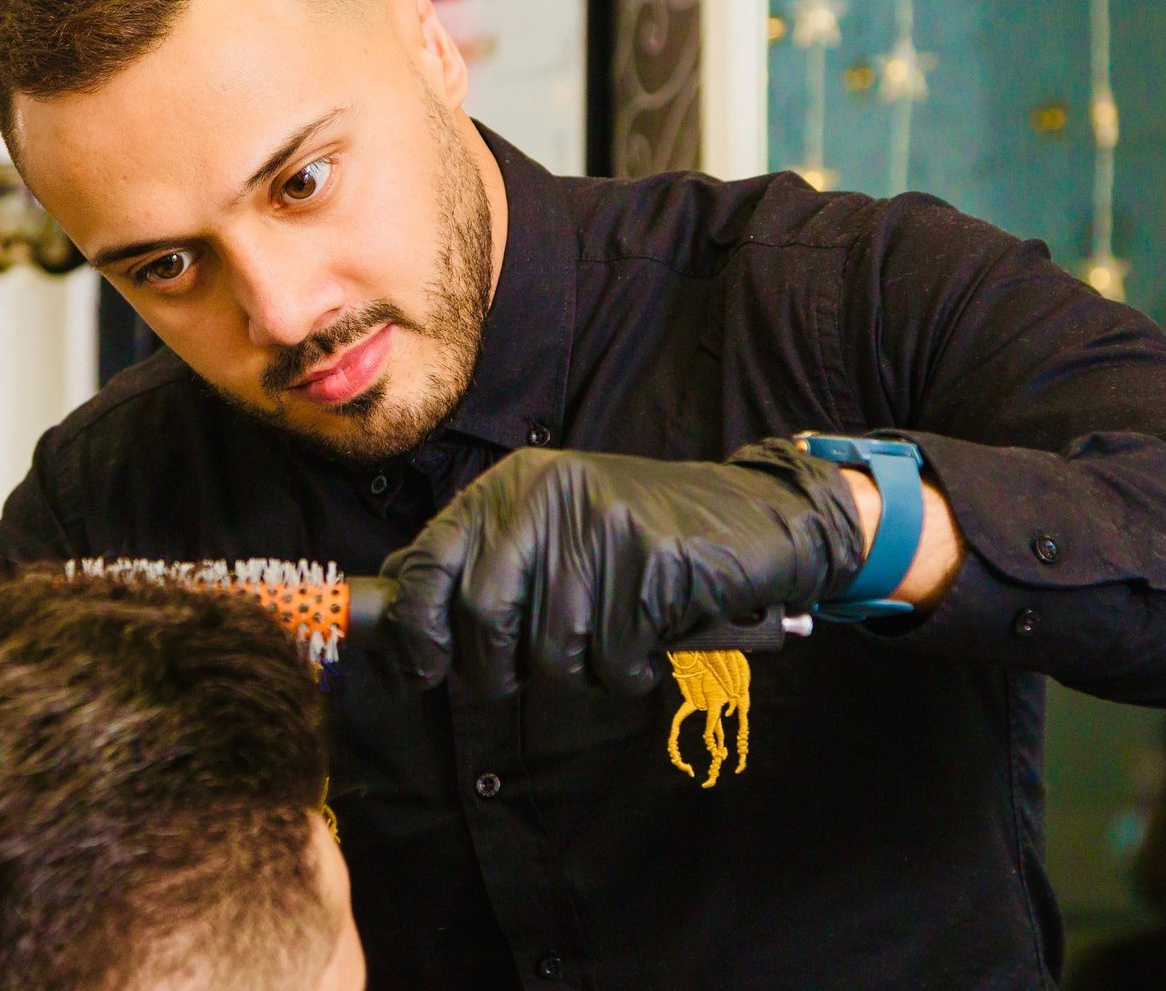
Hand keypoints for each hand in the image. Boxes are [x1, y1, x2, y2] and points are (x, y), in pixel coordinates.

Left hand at [378, 440, 868, 696]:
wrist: (752, 515)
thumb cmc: (641, 538)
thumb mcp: (554, 530)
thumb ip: (490, 566)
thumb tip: (414, 628)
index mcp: (510, 488)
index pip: (429, 561)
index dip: (417, 626)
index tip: (425, 669)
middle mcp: (545, 497)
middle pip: (483, 614)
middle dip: (498, 669)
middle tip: (527, 678)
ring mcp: (599, 526)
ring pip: (550, 648)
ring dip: (581, 671)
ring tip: (613, 639)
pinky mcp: (650, 560)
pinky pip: (614, 657)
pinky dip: (632, 670)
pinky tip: (652, 638)